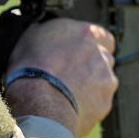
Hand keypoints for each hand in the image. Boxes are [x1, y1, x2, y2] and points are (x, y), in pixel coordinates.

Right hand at [5, 19, 117, 137]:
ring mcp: (106, 79)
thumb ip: (48, 31)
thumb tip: (43, 31)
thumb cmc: (32, 67)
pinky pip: (99, 102)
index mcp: (87, 34)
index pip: (103, 36)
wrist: (39, 100)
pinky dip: (89, 104)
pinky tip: (70, 106)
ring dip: (92, 85)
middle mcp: (102, 54)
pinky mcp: (105, 102)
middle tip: (70, 74)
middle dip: (91, 66)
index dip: (92, 46)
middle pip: (103, 59)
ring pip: (103, 81)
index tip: (81, 53)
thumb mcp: (32, 36)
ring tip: (67, 93)